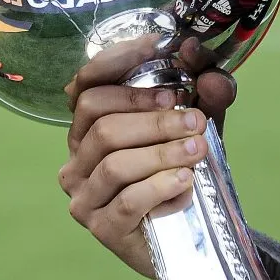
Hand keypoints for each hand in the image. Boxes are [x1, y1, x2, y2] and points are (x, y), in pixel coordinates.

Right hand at [58, 35, 236, 277]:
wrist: (195, 231)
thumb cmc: (184, 166)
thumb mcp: (199, 121)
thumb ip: (202, 87)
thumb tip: (194, 50)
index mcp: (91, 124)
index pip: (86, 84)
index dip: (117, 61)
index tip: (157, 48)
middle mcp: (77, 157)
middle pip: (102, 123)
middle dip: (153, 118)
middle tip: (194, 119)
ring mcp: (84, 194)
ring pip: (115, 162)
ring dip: (163, 152)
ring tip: (198, 150)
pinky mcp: (101, 228)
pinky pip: (128, 201)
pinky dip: (162, 187)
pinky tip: (186, 182)